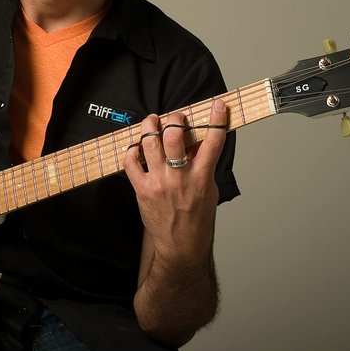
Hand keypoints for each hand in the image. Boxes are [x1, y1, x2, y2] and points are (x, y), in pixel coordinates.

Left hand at [123, 99, 227, 266]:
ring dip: (149, 126)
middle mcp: (180, 177)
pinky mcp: (142, 189)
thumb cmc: (197, 218)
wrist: (181, 245)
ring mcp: (159, 182)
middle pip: (174, 135)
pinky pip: (130, 162)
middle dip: (174, 119)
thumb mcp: (209, 190)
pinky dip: (132, 151)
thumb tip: (196, 142)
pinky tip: (137, 148)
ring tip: (151, 121)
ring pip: (149, 142)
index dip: (217, 119)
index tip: (218, 105)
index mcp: (202, 177)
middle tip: (174, 117)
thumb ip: (203, 165)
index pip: (213, 141)